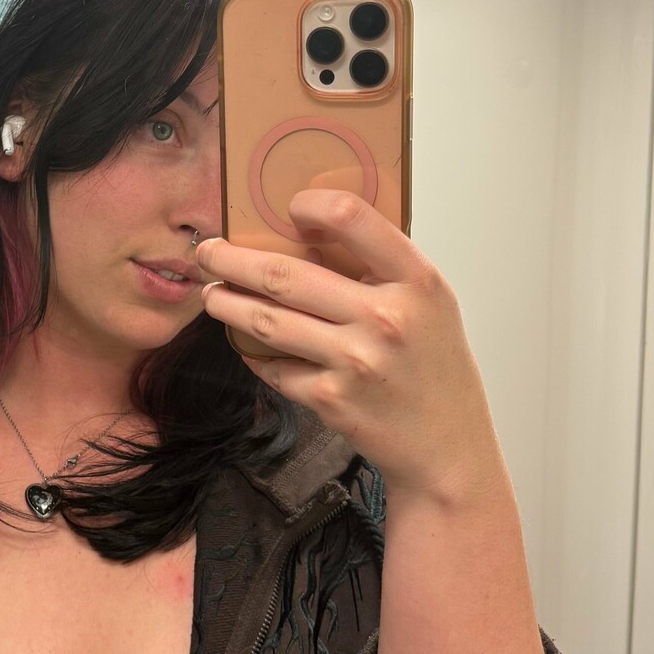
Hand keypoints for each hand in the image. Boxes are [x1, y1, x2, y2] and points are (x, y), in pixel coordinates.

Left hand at [196, 187, 510, 509]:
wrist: (447, 449)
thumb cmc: (434, 368)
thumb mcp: (429, 304)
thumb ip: (383, 269)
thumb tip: (309, 231)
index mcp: (416, 282)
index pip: (353, 217)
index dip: (310, 204)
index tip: (286, 208)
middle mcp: (385, 318)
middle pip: (284, 275)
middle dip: (231, 260)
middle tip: (207, 252)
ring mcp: (355, 362)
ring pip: (267, 321)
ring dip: (227, 303)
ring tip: (212, 294)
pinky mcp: (330, 399)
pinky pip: (274, 366)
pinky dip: (254, 353)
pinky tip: (246, 342)